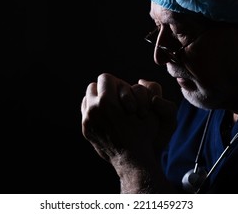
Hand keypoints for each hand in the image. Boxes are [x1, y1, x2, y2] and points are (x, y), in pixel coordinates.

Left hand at [81, 73, 176, 192]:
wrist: (133, 160)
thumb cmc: (145, 133)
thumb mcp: (150, 109)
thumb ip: (147, 90)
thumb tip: (140, 80)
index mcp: (107, 101)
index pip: (105, 78)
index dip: (116, 82)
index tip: (122, 90)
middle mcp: (94, 109)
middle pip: (93, 86)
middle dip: (105, 89)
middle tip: (116, 96)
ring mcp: (87, 120)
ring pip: (88, 98)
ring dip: (98, 99)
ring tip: (110, 105)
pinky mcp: (86, 129)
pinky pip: (86, 112)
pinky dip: (94, 111)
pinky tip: (106, 116)